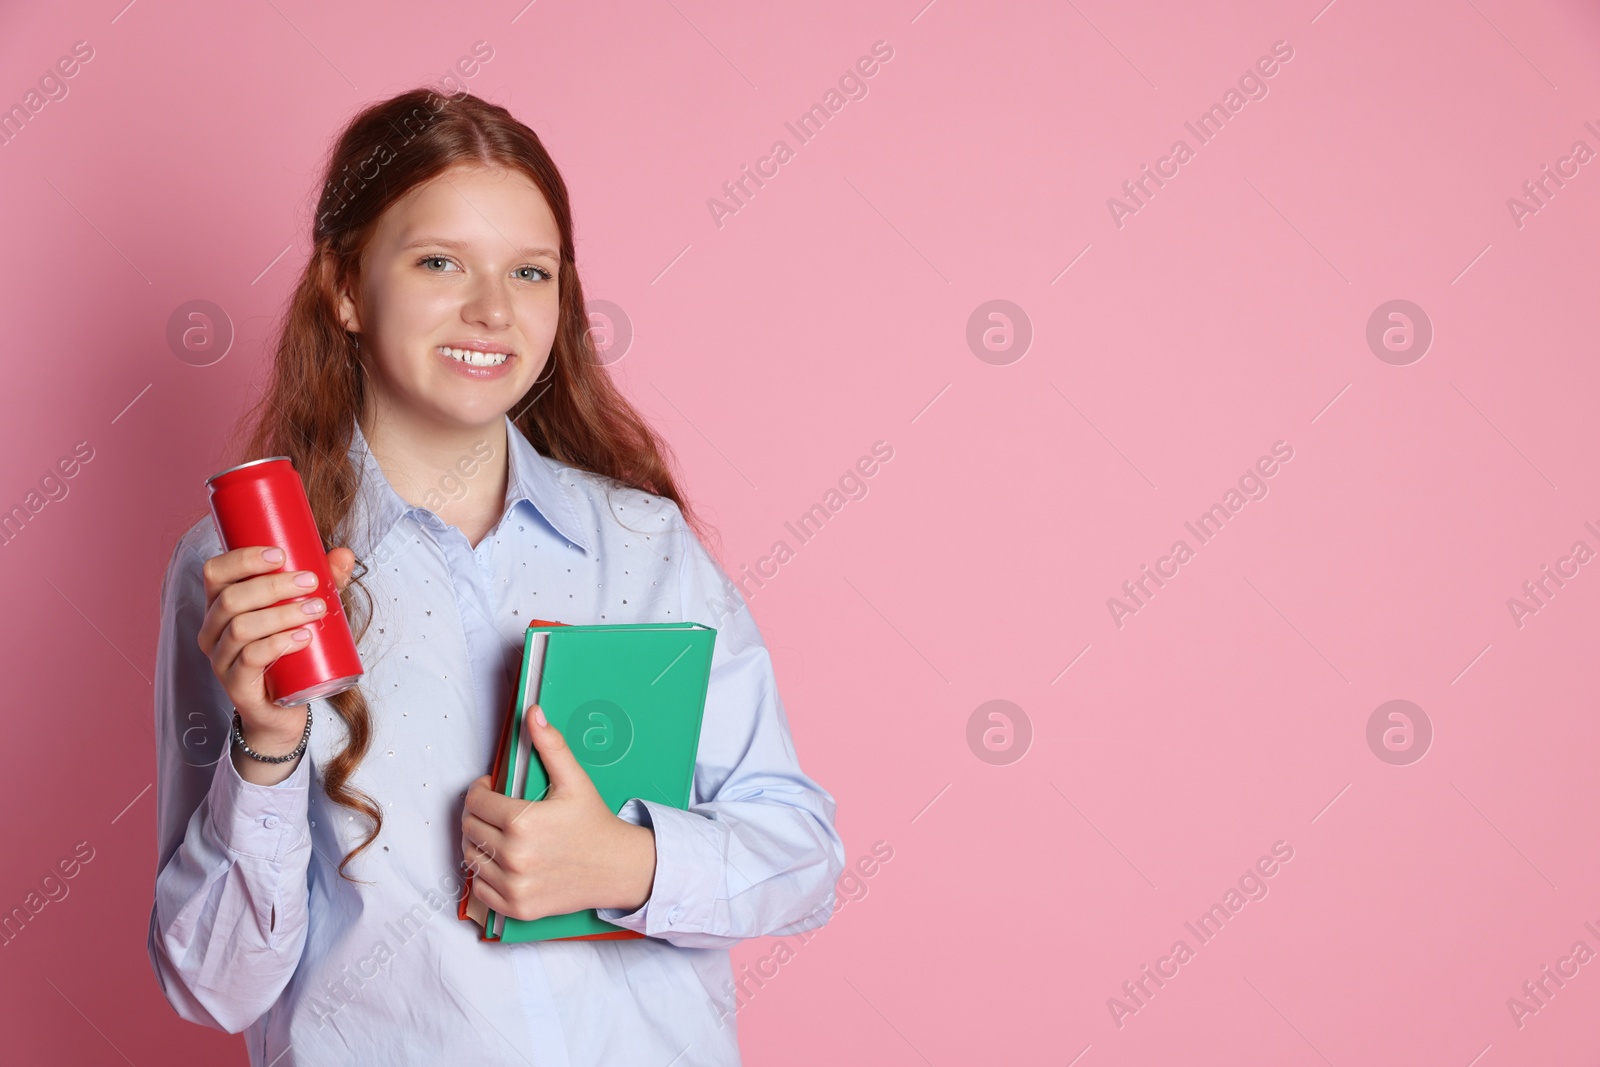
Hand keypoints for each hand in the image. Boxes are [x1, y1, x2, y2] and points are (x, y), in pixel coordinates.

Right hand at [197, 545, 356, 779]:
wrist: (283, 709)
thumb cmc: (289, 652)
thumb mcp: (305, 611)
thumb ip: (325, 582)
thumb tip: (345, 554)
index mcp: (220, 606)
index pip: (215, 573)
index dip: (243, 559)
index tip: (281, 554)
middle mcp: (212, 631)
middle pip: (231, 599)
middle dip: (274, 586)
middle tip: (311, 582)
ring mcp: (220, 660)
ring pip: (241, 628)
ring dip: (282, 614)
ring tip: (315, 609)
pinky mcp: (236, 685)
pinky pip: (250, 659)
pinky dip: (278, 644)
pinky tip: (302, 637)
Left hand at [461, 705, 657, 920]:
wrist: (618, 869)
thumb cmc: (594, 824)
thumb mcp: (575, 781)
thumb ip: (551, 746)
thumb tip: (534, 713)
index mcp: (524, 823)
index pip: (475, 801)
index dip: (479, 790)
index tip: (490, 788)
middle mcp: (515, 857)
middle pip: (469, 828)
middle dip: (477, 813)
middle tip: (494, 809)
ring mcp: (514, 886)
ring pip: (470, 857)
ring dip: (478, 843)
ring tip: (498, 833)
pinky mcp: (516, 908)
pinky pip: (479, 890)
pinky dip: (484, 875)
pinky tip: (501, 861)